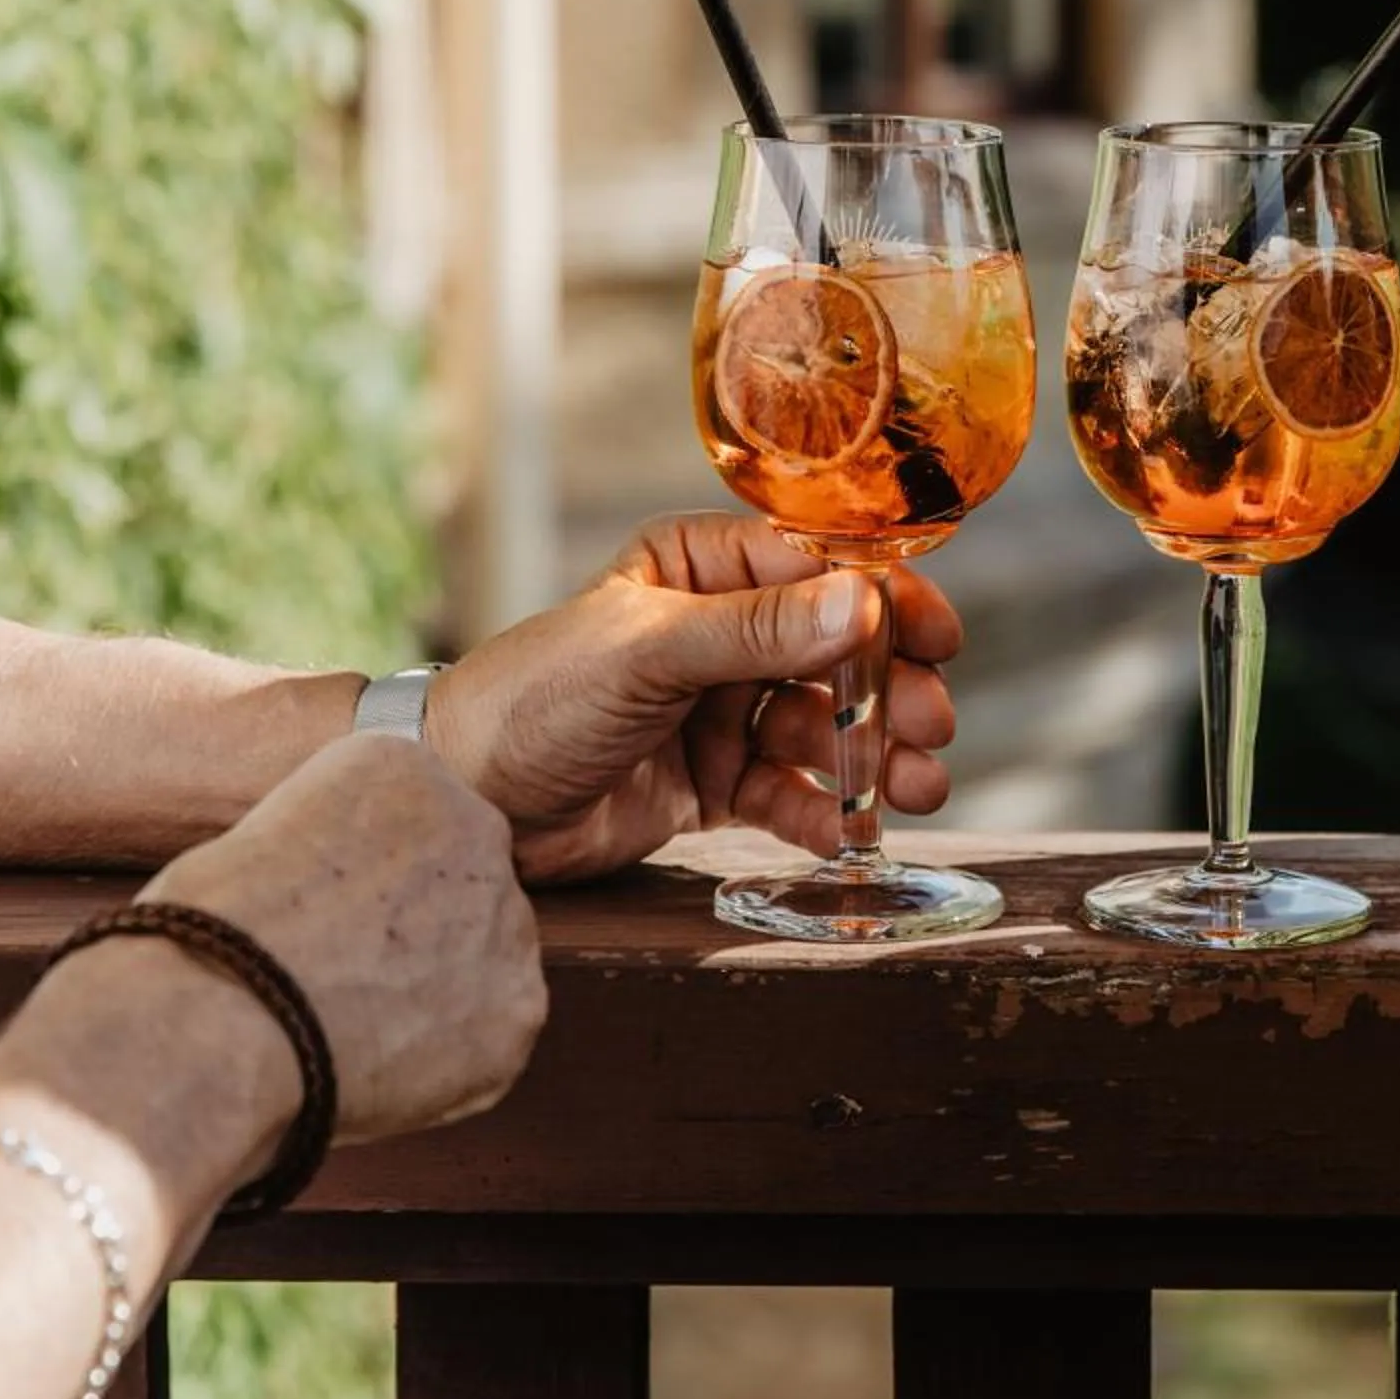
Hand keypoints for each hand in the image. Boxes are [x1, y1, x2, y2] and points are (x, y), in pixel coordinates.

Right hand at [140, 735, 545, 1145]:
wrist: (216, 1018)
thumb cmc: (202, 940)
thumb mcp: (261, 846)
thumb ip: (335, 861)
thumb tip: (354, 916)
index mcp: (403, 767)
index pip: (405, 831)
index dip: (357, 893)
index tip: (313, 927)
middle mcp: (477, 827)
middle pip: (456, 889)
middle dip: (412, 936)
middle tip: (339, 987)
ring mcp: (508, 920)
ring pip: (481, 964)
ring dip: (435, 996)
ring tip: (348, 1031)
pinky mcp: (518, 1010)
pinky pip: (488, 1041)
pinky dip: (445, 1065)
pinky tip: (376, 1068)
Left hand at [425, 512, 962, 883]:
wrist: (463, 803)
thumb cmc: (530, 698)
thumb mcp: (646, 652)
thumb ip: (756, 632)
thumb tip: (862, 604)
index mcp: (699, 565)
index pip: (816, 569)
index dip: (883, 603)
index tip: (936, 640)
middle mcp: (719, 629)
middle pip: (835, 652)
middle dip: (888, 691)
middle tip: (929, 728)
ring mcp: (718, 708)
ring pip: (823, 725)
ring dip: (872, 757)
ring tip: (917, 789)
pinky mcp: (713, 780)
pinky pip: (787, 790)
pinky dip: (823, 812)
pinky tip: (848, 833)